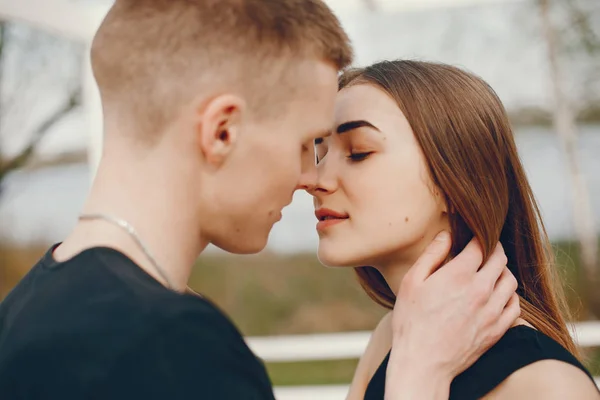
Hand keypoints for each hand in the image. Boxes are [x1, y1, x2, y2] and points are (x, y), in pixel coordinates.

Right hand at [385, 231, 519, 398]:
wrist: (423, 362)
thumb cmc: (412, 321)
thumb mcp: (412, 282)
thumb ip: (432, 255)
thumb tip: (447, 235)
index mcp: (459, 275)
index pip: (482, 245)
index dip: (480, 236)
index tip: (475, 235)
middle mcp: (481, 290)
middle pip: (501, 260)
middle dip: (494, 250)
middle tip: (485, 249)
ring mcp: (492, 311)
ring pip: (511, 282)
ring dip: (503, 272)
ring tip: (491, 272)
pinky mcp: (498, 330)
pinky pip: (515, 306)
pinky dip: (510, 296)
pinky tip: (498, 296)